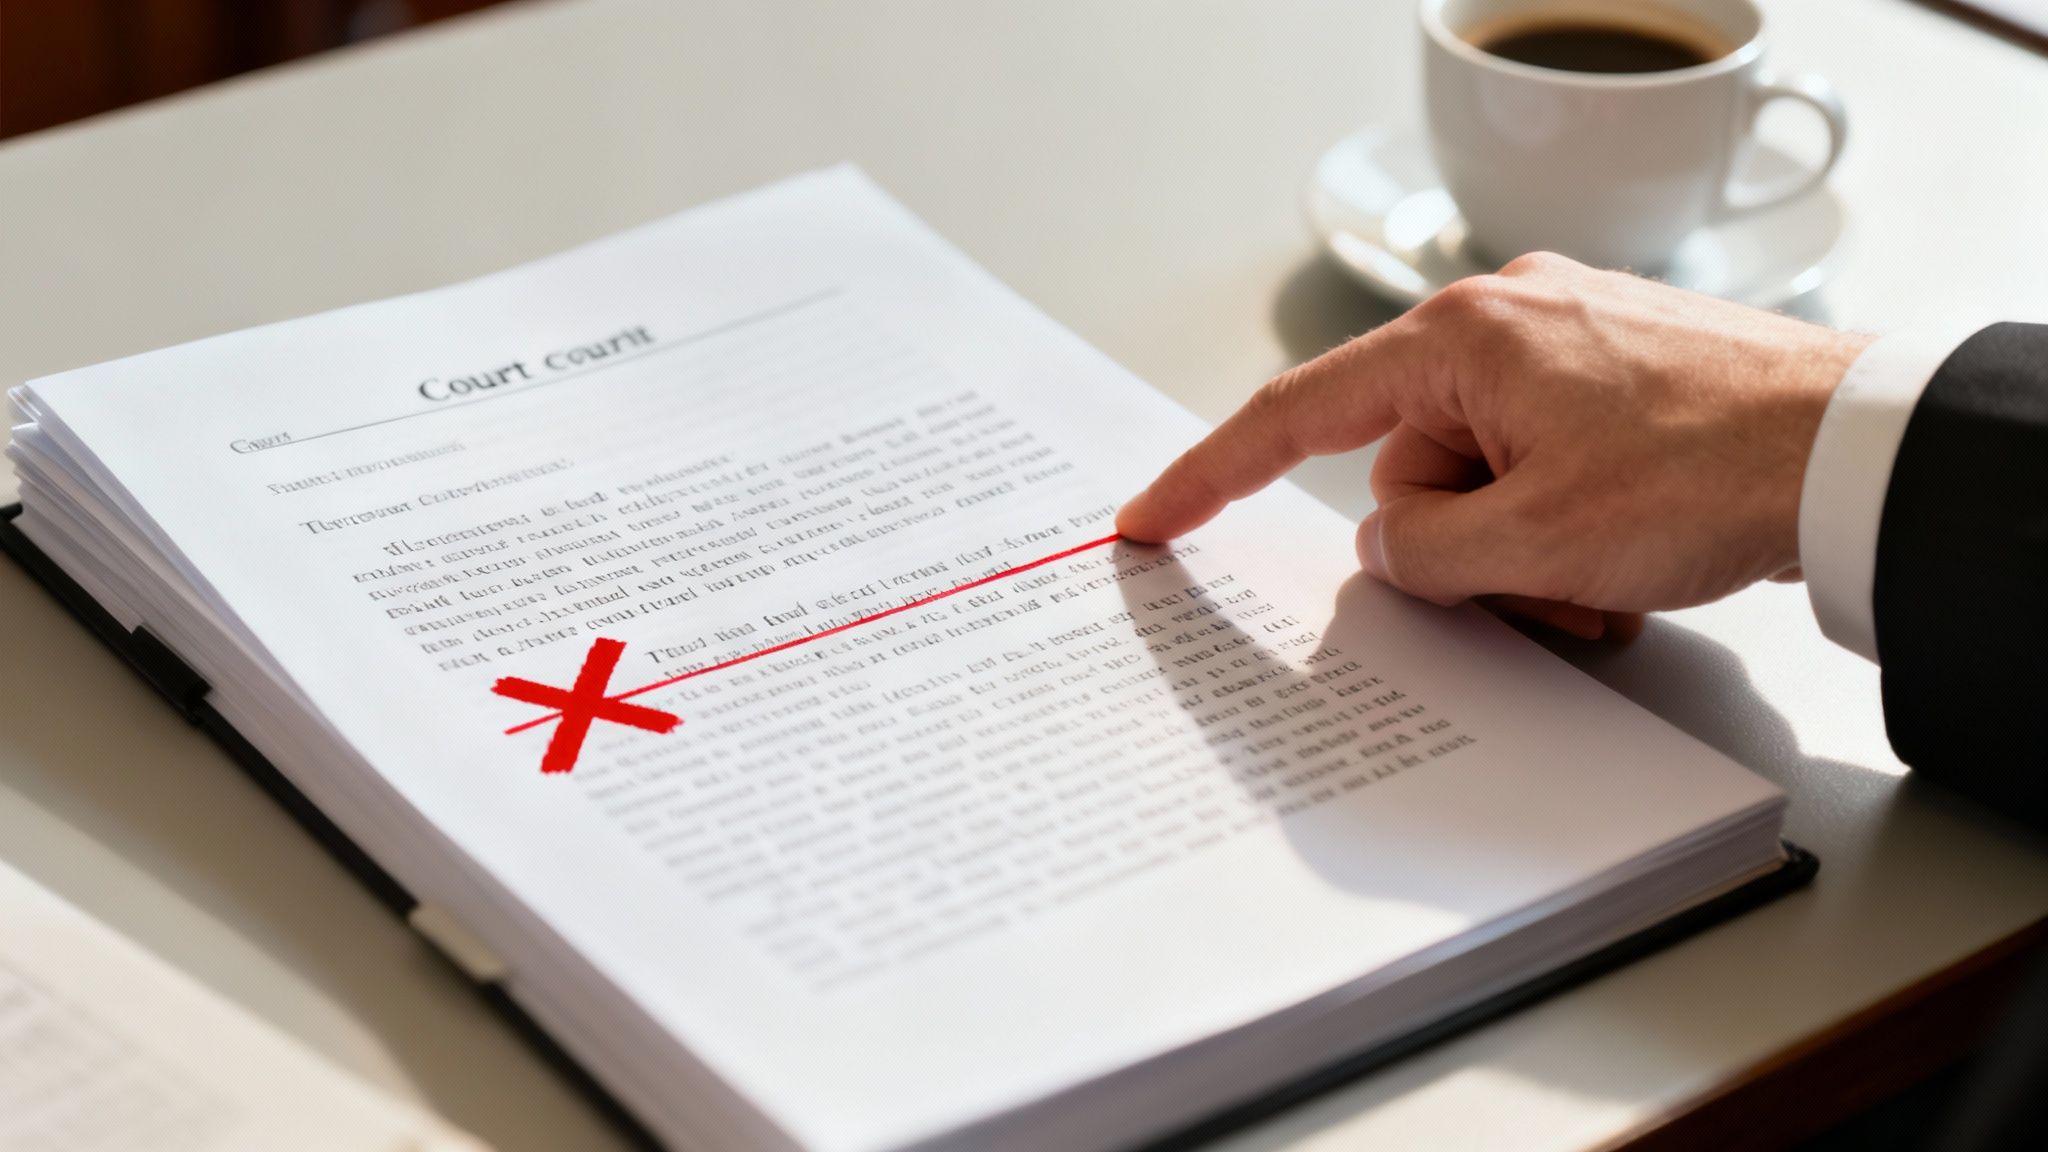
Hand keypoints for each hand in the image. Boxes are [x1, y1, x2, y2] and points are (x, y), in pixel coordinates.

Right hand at [1116, 254, 1873, 639]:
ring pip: (1482, 487)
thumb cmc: (1708, 473)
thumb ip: (1421, 560)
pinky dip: (1566, 534)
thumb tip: (1390, 557)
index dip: (1212, 473)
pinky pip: (1541, 474)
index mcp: (1463, 340)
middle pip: (1410, 475)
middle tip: (1541, 583)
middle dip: (1463, 551)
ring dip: (1527, 558)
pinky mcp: (1612, 381)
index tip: (1152, 517)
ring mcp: (1564, 349)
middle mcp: (1504, 325)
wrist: (1856, 452)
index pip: (1299, 414)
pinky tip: (1626, 561)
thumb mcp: (1533, 544)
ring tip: (1605, 581)